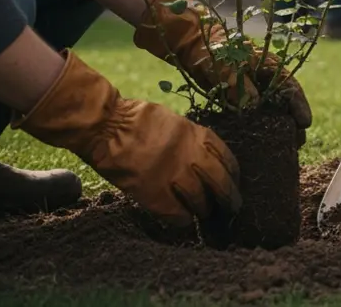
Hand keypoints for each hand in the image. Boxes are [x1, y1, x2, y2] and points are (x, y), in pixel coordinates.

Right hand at [13, 51, 241, 226]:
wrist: (107, 125)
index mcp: (198, 135)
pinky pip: (176, 213)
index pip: (227, 158)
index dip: (232, 173)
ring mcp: (173, 175)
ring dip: (203, 209)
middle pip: (220, 182)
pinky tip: (182, 220)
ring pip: (200, 200)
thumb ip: (191, 140)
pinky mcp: (154, 193)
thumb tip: (203, 156)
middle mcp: (192, 155)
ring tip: (202, 213)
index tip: (233, 181)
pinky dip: (182, 219)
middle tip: (232, 207)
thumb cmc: (136, 120)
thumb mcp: (175, 122)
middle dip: (229, 197)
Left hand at [132, 0, 312, 144]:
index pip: (291, 87)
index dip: (299, 105)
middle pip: (286, 103)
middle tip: (298, 142)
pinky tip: (263, 143)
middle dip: (293, 122)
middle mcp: (267, 80)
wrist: (194, 47)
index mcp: (270, 67)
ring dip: (279, 127)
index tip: (305, 123)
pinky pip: (256, 115)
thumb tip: (254, 104)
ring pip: (273, 111)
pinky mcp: (242, 99)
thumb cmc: (214, 52)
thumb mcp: (227, 66)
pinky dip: (261, 127)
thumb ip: (240, 84)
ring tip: (286, 147)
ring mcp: (256, 90)